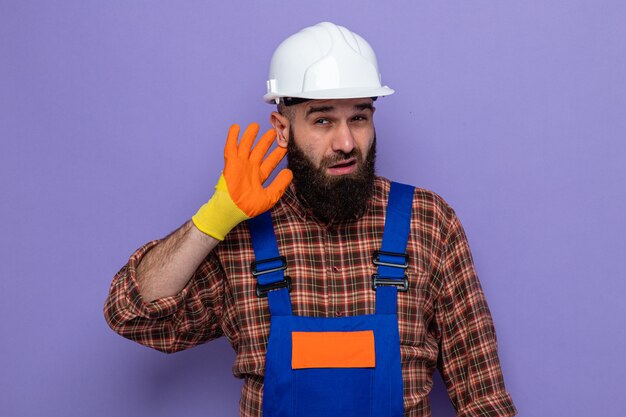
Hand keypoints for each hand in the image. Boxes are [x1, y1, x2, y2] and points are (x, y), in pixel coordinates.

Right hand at [192, 123, 292, 239]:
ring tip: (255, 125)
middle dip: (266, 142)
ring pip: (246, 146)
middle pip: (259, 151)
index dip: (277, 154)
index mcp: (258, 177)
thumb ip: (280, 185)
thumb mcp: (269, 197)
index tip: (285, 146)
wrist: (232, 210)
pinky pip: (231, 147)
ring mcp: (240, 165)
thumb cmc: (249, 207)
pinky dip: (232, 137)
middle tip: (274, 131)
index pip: (270, 162)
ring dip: (250, 136)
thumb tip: (289, 173)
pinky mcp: (230, 163)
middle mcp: (250, 169)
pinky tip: (236, 127)